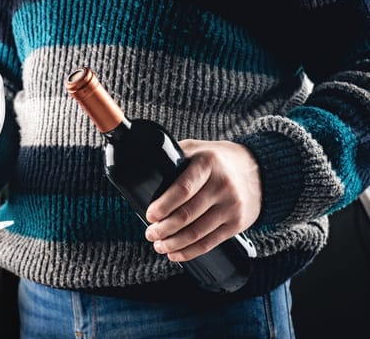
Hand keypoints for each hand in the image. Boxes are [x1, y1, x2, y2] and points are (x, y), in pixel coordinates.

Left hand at [144, 139, 260, 261]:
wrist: (258, 169)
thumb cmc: (218, 160)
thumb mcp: (196, 149)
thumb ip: (174, 158)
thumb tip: (144, 176)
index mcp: (207, 164)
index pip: (182, 189)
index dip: (163, 206)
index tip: (150, 215)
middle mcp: (222, 185)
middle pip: (187, 214)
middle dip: (163, 229)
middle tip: (150, 234)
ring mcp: (232, 206)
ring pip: (197, 232)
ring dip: (174, 243)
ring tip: (159, 245)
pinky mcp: (238, 223)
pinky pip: (210, 242)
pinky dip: (190, 251)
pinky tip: (176, 253)